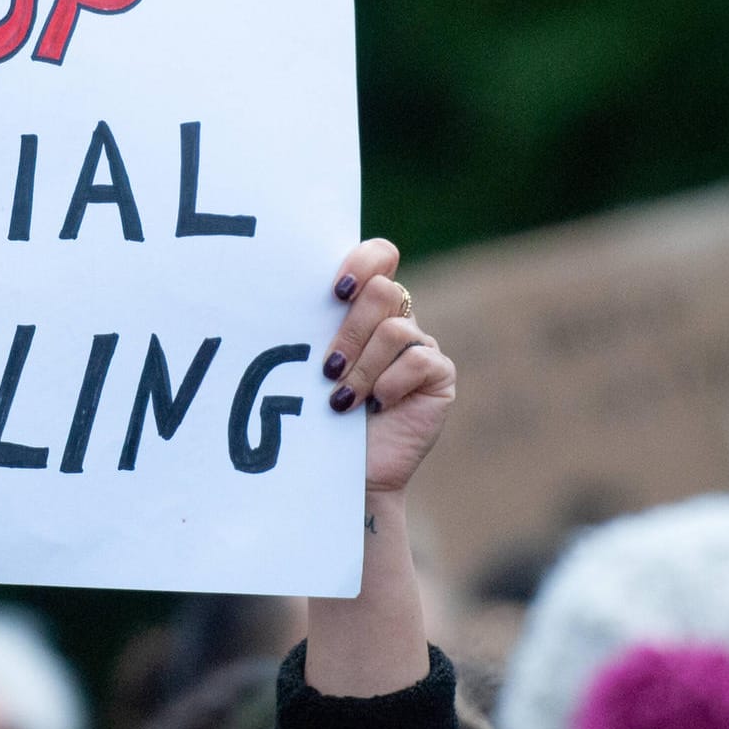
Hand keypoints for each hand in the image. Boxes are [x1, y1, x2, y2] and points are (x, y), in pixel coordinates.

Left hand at [322, 239, 455, 494]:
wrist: (344, 472)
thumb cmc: (318, 416)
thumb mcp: (310, 365)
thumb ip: (314, 327)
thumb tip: (288, 294)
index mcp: (362, 305)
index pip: (379, 256)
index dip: (363, 261)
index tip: (335, 291)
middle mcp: (395, 318)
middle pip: (383, 291)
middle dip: (350, 331)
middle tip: (327, 368)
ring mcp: (420, 346)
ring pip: (395, 329)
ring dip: (362, 368)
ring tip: (341, 400)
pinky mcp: (439, 375)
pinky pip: (418, 360)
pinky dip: (390, 383)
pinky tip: (376, 405)